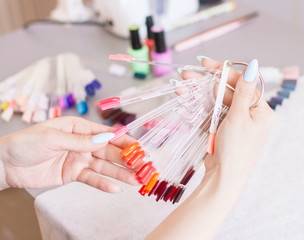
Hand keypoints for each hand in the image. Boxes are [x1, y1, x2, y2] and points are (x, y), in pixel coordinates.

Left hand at [0, 116, 139, 192]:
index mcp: (78, 127)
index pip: (105, 133)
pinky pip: (91, 179)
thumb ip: (81, 141)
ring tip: (136, 180)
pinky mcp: (73, 174)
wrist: (6, 165)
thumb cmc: (25, 143)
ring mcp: (78, 159)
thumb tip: (106, 139)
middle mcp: (82, 143)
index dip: (123, 140)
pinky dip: (103, 184)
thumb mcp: (53, 138)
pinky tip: (116, 188)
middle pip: (109, 151)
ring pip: (104, 166)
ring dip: (120, 173)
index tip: (139, 147)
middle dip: (126, 158)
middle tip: (143, 166)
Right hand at [182, 57, 273, 180]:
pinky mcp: (222, 132)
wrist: (224, 178)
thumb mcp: (239, 116)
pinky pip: (210, 116)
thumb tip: (253, 66)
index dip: (224, 72)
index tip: (207, 65)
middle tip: (187, 76)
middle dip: (205, 84)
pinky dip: (197, 112)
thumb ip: (242, 91)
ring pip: (214, 103)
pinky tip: (184, 107)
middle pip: (225, 92)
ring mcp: (234, 124)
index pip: (242, 84)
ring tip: (180, 89)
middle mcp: (248, 116)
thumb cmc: (236, 149)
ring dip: (197, 96)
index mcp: (260, 111)